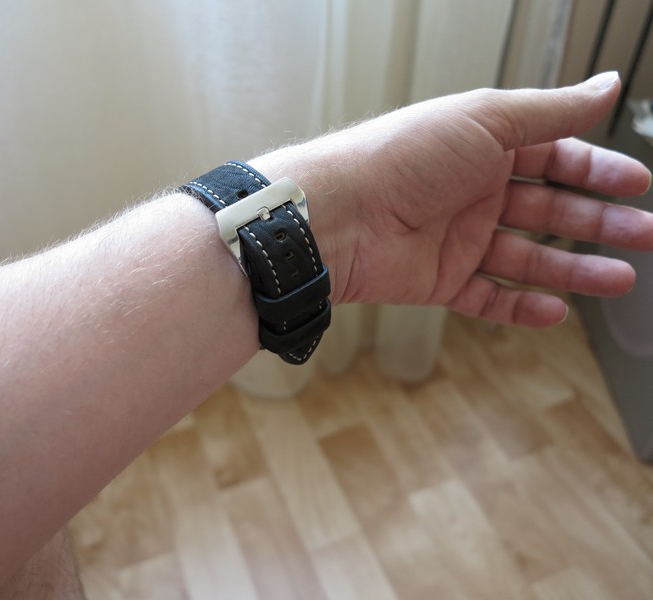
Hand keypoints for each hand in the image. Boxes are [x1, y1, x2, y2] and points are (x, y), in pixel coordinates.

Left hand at [252, 72, 652, 325]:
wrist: (340, 215)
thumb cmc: (399, 158)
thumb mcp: (485, 120)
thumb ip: (551, 111)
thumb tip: (606, 85)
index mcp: (481, 148)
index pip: (552, 157)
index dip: (596, 169)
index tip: (636, 184)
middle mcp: (471, 192)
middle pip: (547, 211)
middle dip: (598, 223)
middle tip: (643, 234)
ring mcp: (456, 239)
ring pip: (526, 257)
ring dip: (573, 270)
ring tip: (617, 279)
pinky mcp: (439, 280)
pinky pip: (488, 296)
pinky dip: (521, 305)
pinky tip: (556, 309)